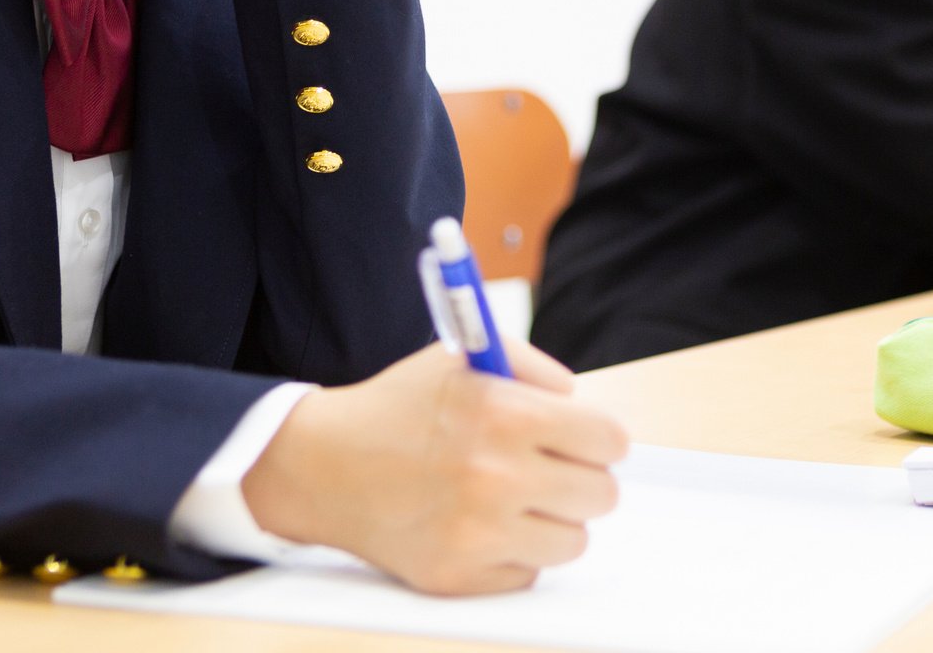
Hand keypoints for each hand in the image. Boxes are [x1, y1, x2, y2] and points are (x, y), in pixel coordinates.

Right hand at [241, 342, 628, 595]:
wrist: (324, 464)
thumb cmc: (399, 406)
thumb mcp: (464, 357)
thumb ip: (535, 369)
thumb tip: (582, 403)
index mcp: (504, 414)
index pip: (609, 440)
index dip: (600, 438)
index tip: (588, 442)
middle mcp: (495, 476)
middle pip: (601, 495)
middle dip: (580, 478)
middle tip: (548, 469)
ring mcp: (477, 533)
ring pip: (573, 542)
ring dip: (551, 520)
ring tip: (513, 498)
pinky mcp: (458, 576)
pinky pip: (528, 574)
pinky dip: (513, 553)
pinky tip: (481, 524)